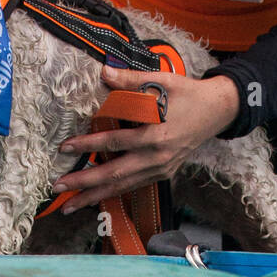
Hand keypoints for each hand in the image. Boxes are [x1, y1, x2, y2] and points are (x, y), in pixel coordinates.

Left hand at [51, 63, 240, 213]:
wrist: (217, 111)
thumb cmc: (188, 94)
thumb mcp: (162, 81)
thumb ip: (131, 80)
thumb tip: (104, 72)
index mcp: (156, 135)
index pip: (115, 143)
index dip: (88, 145)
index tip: (65, 147)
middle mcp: (158, 157)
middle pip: (115, 174)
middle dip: (85, 183)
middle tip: (58, 187)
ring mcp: (161, 169)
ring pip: (123, 186)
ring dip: (95, 196)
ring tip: (71, 204)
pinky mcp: (164, 173)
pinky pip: (134, 185)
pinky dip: (114, 192)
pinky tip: (97, 197)